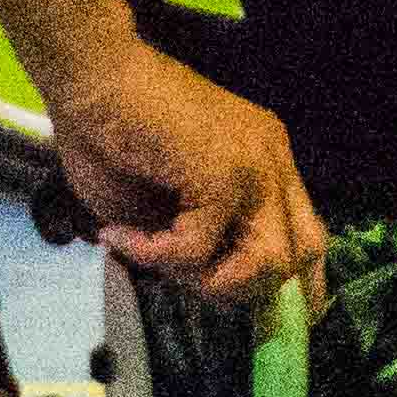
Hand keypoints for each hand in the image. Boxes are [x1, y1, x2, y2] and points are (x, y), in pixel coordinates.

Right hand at [37, 27, 323, 305]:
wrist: (87, 72)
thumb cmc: (108, 128)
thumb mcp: (163, 203)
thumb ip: (196, 240)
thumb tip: (206, 284)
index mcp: (265, 161)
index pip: (309, 236)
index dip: (296, 287)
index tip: (271, 325)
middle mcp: (273, 160)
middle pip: (304, 254)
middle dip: (251, 290)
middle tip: (193, 286)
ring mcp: (256, 165)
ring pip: (267, 264)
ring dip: (207, 280)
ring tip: (154, 255)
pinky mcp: (224, 174)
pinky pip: (198, 250)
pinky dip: (153, 255)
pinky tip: (120, 236)